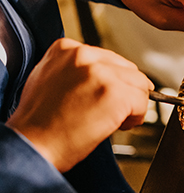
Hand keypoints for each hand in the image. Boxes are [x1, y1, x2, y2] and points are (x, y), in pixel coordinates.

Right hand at [7, 38, 151, 173]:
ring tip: (113, 120)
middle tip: (110, 111)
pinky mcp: (115, 94)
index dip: (111, 81)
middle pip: (127, 69)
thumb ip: (77, 71)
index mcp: (66, 48)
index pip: (108, 58)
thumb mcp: (49, 79)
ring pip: (139, 84)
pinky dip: (136, 117)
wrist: (32, 144)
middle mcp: (84, 55)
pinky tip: (118, 125)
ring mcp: (101, 73)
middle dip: (124, 90)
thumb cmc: (39, 123)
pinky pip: (143, 103)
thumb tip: (106, 77)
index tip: (105, 96)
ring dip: (132, 104)